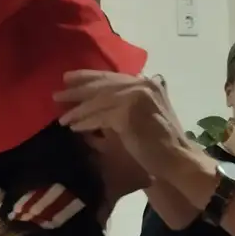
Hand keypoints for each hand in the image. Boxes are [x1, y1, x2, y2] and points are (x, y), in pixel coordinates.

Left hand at [54, 71, 199, 182]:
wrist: (177, 159)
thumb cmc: (162, 142)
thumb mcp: (148, 114)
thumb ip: (132, 102)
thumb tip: (104, 100)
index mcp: (149, 83)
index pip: (113, 76)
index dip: (89, 77)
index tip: (69, 78)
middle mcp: (143, 85)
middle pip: (103, 85)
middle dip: (78, 90)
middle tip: (57, 94)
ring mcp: (136, 97)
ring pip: (99, 101)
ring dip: (78, 111)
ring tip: (62, 118)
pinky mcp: (127, 113)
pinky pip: (99, 116)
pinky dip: (85, 122)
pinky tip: (74, 128)